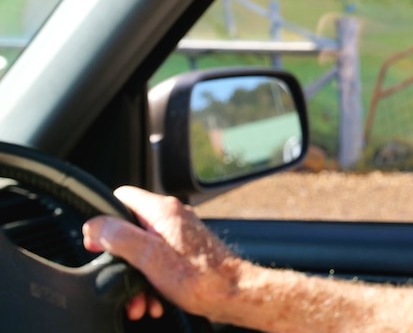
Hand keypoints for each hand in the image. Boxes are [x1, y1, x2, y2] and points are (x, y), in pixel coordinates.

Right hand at [83, 186, 242, 322]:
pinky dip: (152, 281)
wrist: (234, 294)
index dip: (104, 219)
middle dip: (121, 259)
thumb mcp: (149, 256)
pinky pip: (160, 262)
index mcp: (163, 210)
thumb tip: (93, 226)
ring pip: (145, 250)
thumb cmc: (199, 277)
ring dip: (136, 277)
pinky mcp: (188, 252)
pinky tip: (154, 300)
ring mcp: (181, 234)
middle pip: (131, 229)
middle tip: (119, 279)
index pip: (122, 197)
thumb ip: (119, 237)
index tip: (97, 243)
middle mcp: (173, 217)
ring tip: (139, 300)